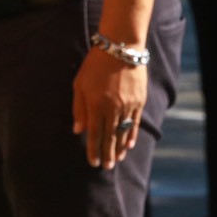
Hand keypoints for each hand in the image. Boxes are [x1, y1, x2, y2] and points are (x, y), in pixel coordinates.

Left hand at [72, 46, 148, 169]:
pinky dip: (131, 135)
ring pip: (123, 132)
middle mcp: (113, 109)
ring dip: (120, 148)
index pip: (94, 134)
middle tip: (106, 167)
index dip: (93, 150)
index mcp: (96, 105)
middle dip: (107, 153)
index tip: (93, 162)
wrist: (121, 49)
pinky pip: (134, 123)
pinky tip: (129, 145)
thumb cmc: (94, 65)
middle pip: (110, 137)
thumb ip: (79, 108)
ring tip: (117, 160)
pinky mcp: (139, 102)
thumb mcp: (79, 84)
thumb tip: (77, 130)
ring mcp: (128, 106)